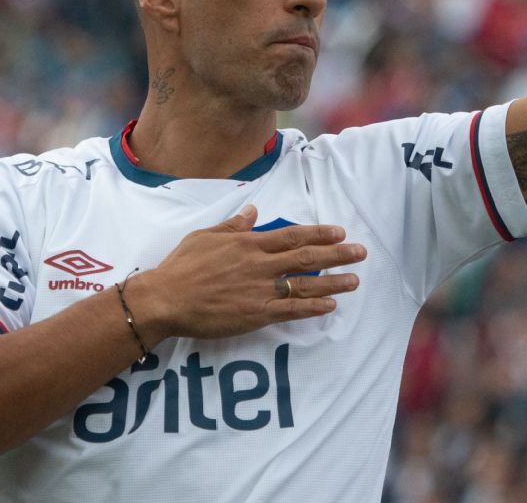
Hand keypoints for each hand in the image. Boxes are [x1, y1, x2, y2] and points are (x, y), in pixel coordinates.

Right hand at [126, 205, 364, 342]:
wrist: (166, 298)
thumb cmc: (181, 266)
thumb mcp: (206, 236)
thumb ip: (234, 225)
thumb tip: (253, 212)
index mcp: (248, 243)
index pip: (292, 236)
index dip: (319, 233)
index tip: (339, 232)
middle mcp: (260, 264)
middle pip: (307, 257)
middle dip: (337, 254)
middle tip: (360, 253)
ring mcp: (260, 289)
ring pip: (305, 283)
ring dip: (333, 281)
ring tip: (354, 280)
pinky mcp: (256, 314)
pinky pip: (291, 310)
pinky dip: (313, 307)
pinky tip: (331, 305)